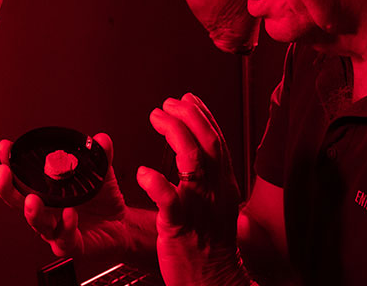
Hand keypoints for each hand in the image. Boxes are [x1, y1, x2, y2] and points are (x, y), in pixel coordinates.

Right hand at [0, 133, 131, 258]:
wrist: (121, 227)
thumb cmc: (103, 202)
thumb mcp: (101, 174)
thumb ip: (100, 155)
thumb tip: (101, 139)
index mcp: (47, 192)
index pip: (22, 178)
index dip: (10, 163)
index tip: (5, 148)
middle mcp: (47, 212)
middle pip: (18, 203)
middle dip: (7, 188)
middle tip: (4, 173)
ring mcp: (55, 230)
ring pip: (38, 224)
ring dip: (33, 212)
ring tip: (33, 200)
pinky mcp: (70, 245)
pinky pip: (65, 238)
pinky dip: (66, 226)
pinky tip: (70, 214)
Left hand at [137, 93, 252, 285]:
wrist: (214, 281)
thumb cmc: (211, 247)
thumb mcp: (217, 206)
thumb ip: (210, 180)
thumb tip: (201, 157)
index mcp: (222, 185)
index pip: (216, 139)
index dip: (202, 115)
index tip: (187, 98)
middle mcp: (214, 191)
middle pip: (208, 141)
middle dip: (189, 115)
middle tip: (168, 103)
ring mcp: (198, 207)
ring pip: (193, 161)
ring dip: (175, 133)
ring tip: (158, 119)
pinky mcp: (180, 226)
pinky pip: (170, 199)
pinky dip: (157, 182)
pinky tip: (144, 172)